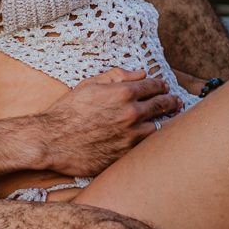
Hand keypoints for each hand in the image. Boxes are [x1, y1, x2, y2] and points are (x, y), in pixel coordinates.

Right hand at [37, 67, 181, 177]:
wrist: (51, 141)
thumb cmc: (67, 111)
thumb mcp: (90, 85)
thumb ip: (117, 76)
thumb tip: (140, 73)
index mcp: (123, 93)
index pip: (153, 86)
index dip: (161, 85)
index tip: (164, 86)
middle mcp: (131, 114)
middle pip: (162, 105)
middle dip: (171, 101)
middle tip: (176, 102)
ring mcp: (130, 137)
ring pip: (159, 128)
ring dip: (165, 122)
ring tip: (170, 119)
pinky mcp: (126, 155)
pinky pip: (146, 147)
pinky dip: (152, 140)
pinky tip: (154, 138)